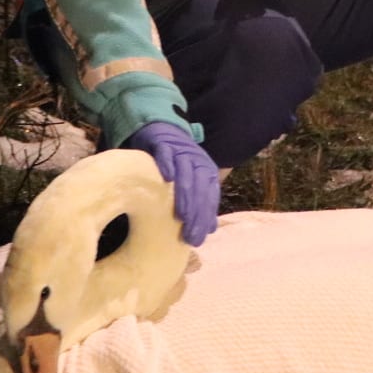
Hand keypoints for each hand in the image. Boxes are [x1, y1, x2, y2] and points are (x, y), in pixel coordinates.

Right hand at [125, 120, 220, 244]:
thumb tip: (210, 229)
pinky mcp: (163, 144)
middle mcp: (197, 161)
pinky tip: (166, 179)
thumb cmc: (177, 163)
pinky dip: (166, 164)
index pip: (210, 197)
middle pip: (200, 188)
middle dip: (196, 213)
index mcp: (207, 172)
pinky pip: (166, 154)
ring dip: (185, 195)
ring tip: (181, 217)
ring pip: (186, 173)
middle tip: (188, 236)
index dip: (205, 219)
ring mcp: (181, 151)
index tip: (197, 240)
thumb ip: (201, 202)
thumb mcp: (192, 181)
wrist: (161, 131)